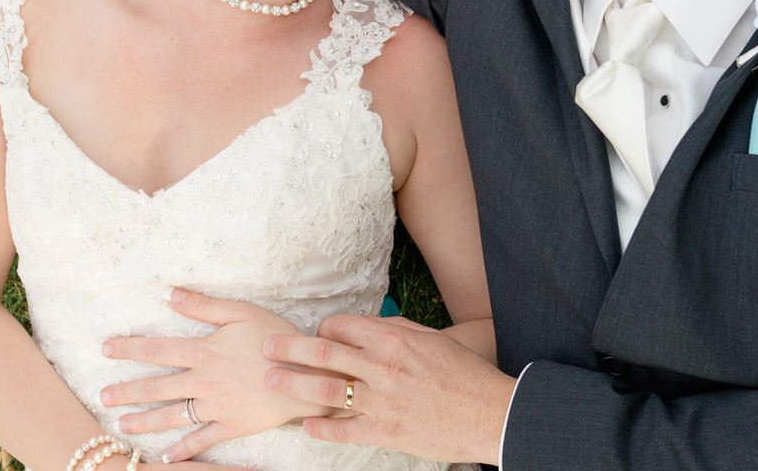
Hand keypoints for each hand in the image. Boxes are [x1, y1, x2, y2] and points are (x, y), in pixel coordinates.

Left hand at [100, 289, 332, 462]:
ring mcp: (216, 407)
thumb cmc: (277, 339)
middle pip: (158, 386)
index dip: (130, 348)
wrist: (306, 375)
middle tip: (102, 397)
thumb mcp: (242, 312)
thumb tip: (171, 294)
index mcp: (204, 351)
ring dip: (145, 422)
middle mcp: (204, 381)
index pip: (158, 349)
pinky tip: (165, 458)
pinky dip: (183, 450)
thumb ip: (204, 306)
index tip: (106, 349)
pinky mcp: (232, 426)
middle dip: (127, 391)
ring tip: (121, 426)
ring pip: (173, 416)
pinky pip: (202, 441)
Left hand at [261, 313, 515, 464]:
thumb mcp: (430, 338)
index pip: (341, 326)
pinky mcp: (385, 432)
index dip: (322, 329)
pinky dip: (320, 427)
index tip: (314, 335)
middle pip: (323, 352)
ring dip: (293, 383)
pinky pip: (342, 430)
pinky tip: (305, 425)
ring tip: (272, 380)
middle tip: (266, 348)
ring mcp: (381, 401)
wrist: (490, 413)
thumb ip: (394, 330)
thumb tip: (365, 325)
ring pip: (324, 389)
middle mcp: (381, 366)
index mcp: (392, 338)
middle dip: (289, 348)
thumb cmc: (464, 373)